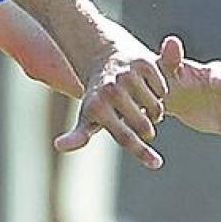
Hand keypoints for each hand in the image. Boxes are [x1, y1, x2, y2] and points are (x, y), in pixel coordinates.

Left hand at [55, 34, 175, 169]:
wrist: (104, 57)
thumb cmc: (97, 99)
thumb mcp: (86, 118)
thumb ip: (78, 136)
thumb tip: (58, 146)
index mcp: (97, 108)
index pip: (124, 137)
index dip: (142, 153)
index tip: (157, 164)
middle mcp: (111, 91)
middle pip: (144, 127)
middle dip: (146, 131)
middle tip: (139, 122)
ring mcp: (128, 76)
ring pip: (156, 108)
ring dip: (154, 112)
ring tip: (140, 105)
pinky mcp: (143, 63)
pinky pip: (162, 90)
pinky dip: (158, 93)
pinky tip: (146, 88)